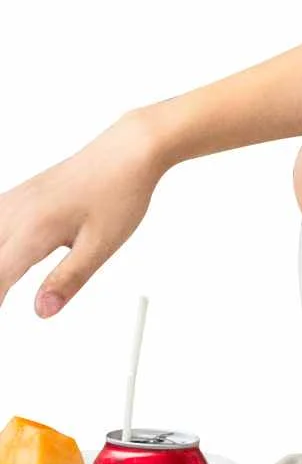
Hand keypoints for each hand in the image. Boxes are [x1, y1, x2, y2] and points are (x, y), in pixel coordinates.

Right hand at [0, 115, 165, 320]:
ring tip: (6, 281)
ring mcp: (12, 201)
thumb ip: (69, 279)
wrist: (128, 152)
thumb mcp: (101, 244)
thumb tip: (42, 310)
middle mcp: (15, 212)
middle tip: (6, 299)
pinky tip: (6, 253)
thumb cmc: (119, 192)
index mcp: (35, 229)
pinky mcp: (16, 197)